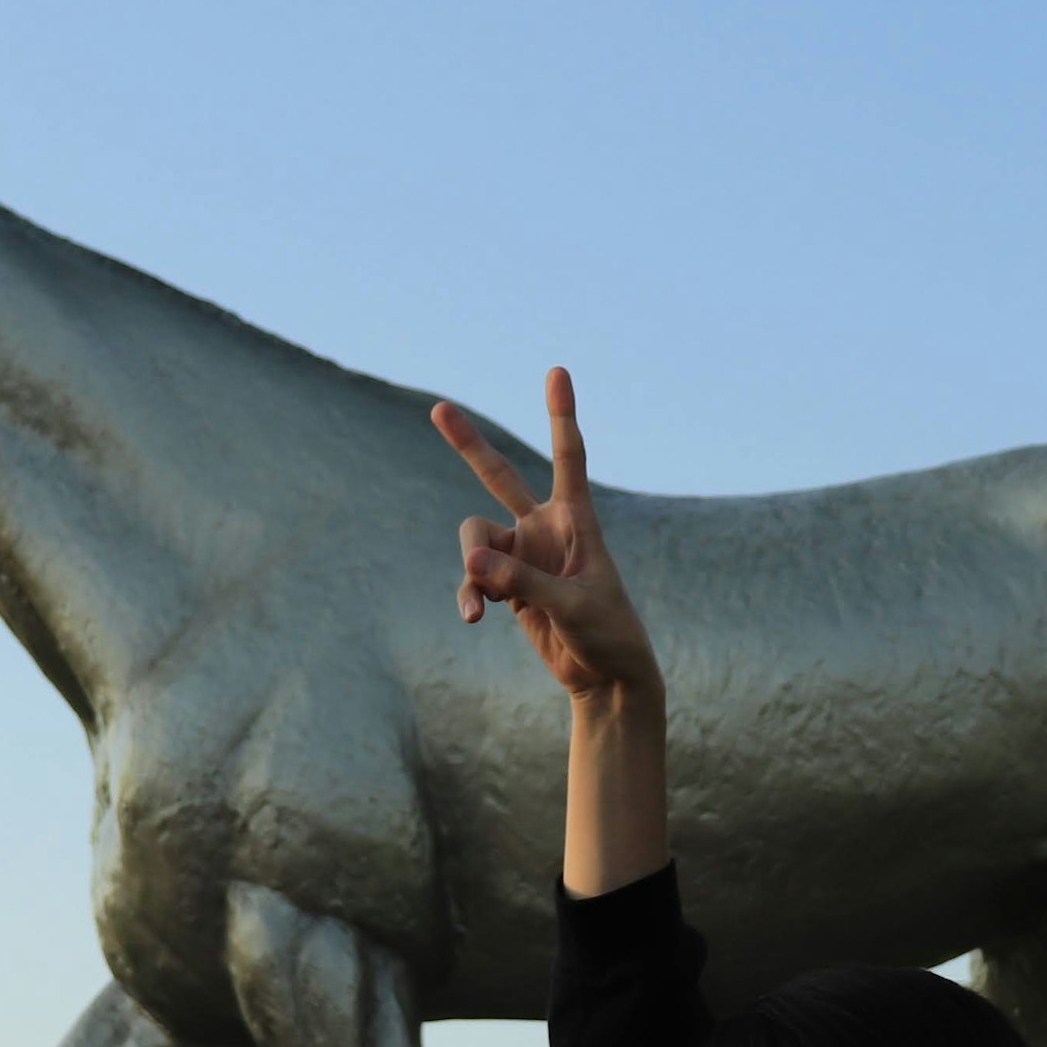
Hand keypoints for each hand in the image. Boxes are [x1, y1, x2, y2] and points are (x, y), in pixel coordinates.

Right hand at [435, 367, 658, 703]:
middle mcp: (545, 529)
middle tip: (439, 408)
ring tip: (480, 609)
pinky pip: (473, 578)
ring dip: (471, 568)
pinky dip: (469, 595)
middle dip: (468, 445)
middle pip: (500, 476)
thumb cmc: (606, 633)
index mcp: (576, 521)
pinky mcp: (508, 585)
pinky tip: (474, 618)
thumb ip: (522, 583)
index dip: (561, 414)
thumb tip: (471, 563)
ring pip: (475, 541)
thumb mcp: (571, 606)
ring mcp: (523, 556)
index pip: (569, 457)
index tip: (557, 372)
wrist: (605, 675)